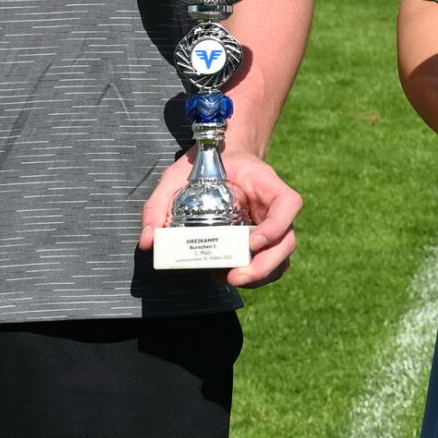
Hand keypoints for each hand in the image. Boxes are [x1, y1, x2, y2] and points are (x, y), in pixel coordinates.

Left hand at [139, 149, 303, 287]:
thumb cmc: (205, 165)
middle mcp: (274, 207)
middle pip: (288, 240)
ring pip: (282, 256)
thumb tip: (149, 241)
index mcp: (264, 183)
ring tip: (229, 279)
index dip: (277, 225)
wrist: (223, 158)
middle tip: (235, 276)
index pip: (288, 203)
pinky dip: (254, 275)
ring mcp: (273, 225)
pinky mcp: (264, 240)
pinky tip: (228, 275)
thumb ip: (158, 205)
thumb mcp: (178, 175)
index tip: (253, 241)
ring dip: (261, 275)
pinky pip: (270, 263)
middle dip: (266, 265)